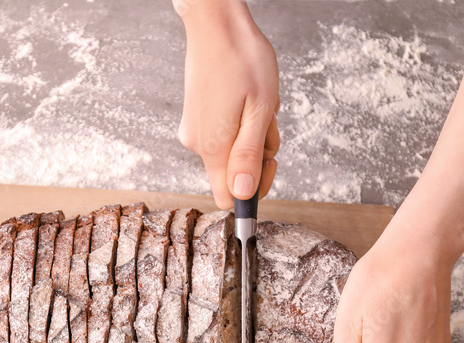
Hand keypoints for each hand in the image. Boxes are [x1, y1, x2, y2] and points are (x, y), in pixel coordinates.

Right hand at [175, 0, 279, 209]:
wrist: (216, 24)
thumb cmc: (242, 60)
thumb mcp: (258, 111)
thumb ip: (250, 156)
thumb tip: (243, 195)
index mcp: (213, 147)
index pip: (228, 197)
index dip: (252, 191)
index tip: (269, 164)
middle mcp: (197, 144)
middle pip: (233, 173)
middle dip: (258, 155)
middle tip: (267, 121)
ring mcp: (195, 129)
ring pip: (231, 150)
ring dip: (252, 133)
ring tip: (258, 101)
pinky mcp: (196, 117)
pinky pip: (224, 133)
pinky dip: (240, 122)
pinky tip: (246, 97)